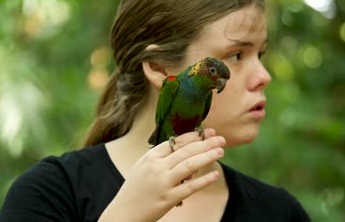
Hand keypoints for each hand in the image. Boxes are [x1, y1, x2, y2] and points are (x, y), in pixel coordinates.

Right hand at [99, 128, 225, 221]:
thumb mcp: (143, 166)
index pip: (175, 142)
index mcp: (150, 157)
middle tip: (220, 138)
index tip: (207, 131)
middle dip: (205, 143)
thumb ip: (161, 157)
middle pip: (185, 151)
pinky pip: (190, 187)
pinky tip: (215, 174)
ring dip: (207, 156)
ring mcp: (163, 183)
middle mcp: (157, 167)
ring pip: (189, 165)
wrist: (123, 212)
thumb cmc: (135, 189)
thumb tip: (185, 150)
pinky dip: (204, 180)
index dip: (193, 136)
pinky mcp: (168, 199)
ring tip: (220, 150)